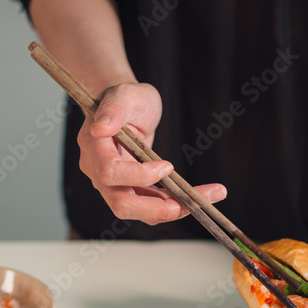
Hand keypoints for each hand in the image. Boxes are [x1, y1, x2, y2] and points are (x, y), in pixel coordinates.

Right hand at [77, 82, 226, 223]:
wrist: (129, 109)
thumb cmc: (127, 99)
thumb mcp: (125, 95)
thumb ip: (113, 109)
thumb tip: (100, 128)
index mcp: (95, 148)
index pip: (110, 173)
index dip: (138, 175)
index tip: (168, 165)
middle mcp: (99, 172)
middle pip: (122, 204)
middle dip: (158, 208)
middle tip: (192, 202)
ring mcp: (115, 186)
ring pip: (142, 212)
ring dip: (176, 208)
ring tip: (211, 195)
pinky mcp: (134, 191)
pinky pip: (154, 206)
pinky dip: (177, 203)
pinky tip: (202, 195)